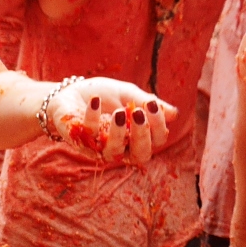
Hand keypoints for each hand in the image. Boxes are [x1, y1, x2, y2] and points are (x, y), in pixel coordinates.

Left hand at [48, 76, 174, 163]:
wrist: (71, 92)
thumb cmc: (104, 95)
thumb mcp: (127, 94)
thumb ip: (146, 102)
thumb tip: (174, 113)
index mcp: (138, 137)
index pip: (156, 140)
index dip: (158, 126)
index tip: (152, 104)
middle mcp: (122, 148)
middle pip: (140, 155)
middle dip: (142, 136)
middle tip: (138, 113)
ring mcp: (100, 148)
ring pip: (113, 152)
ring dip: (118, 133)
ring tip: (119, 112)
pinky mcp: (80, 141)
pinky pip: (88, 136)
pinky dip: (92, 118)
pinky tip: (94, 101)